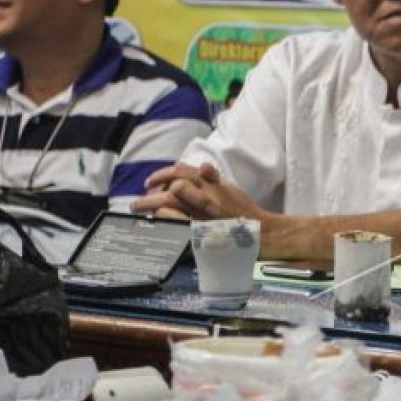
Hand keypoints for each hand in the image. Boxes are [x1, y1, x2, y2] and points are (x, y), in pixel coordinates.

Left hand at [133, 163, 263, 220]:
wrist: (263, 233)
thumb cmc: (244, 212)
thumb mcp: (231, 189)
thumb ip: (214, 179)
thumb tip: (205, 167)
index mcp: (212, 184)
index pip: (181, 170)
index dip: (162, 174)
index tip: (150, 181)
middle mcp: (206, 196)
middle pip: (171, 187)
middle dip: (151, 192)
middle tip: (137, 202)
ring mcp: (204, 214)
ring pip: (171, 203)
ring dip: (152, 206)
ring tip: (140, 212)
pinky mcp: (203, 231)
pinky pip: (177, 223)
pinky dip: (165, 220)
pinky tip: (157, 223)